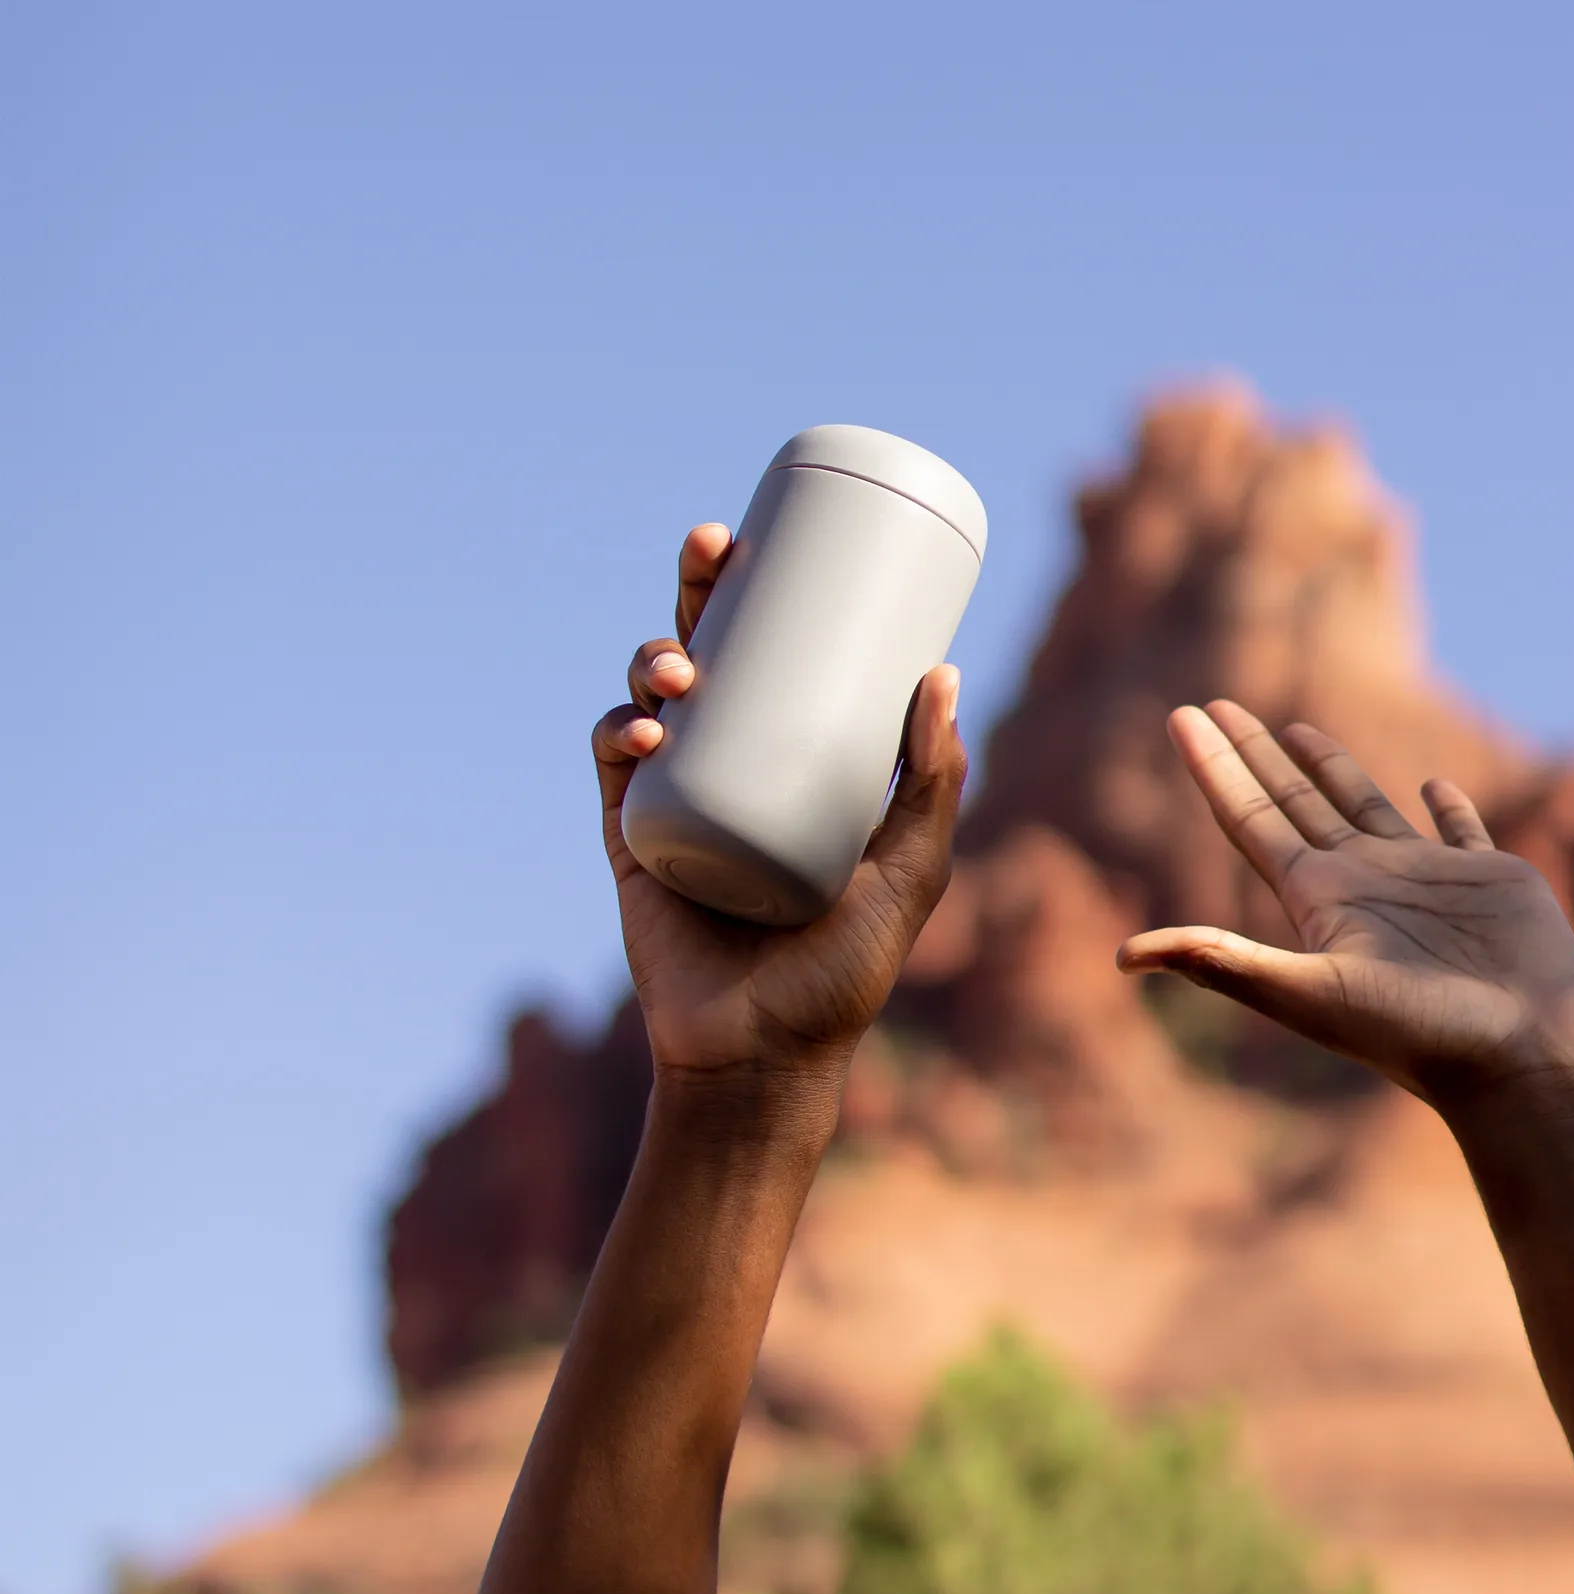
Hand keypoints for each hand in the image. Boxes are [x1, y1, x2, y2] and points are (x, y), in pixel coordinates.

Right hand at [592, 525, 966, 1080]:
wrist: (768, 1058)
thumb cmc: (846, 971)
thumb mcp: (910, 870)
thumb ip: (935, 783)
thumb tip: (943, 672)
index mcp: (791, 756)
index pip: (775, 650)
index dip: (762, 588)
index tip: (771, 535)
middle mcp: (728, 763)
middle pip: (706, 648)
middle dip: (697, 587)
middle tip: (713, 549)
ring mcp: (675, 797)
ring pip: (648, 694)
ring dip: (653, 655)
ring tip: (682, 669)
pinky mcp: (630, 840)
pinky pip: (611, 766)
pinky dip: (615, 732)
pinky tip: (642, 728)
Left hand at [1117, 704, 1573, 1109]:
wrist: (1520, 1068)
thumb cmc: (1418, 1037)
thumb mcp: (1311, 996)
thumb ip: (1225, 965)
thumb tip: (1121, 958)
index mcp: (1318, 901)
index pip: (1250, 820)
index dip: (1213, 768)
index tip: (1179, 714)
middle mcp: (1363, 885)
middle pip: (1294, 803)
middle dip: (1254, 755)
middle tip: (1217, 705)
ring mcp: (1424, 883)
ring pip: (1366, 808)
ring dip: (1330, 770)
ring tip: (1296, 731)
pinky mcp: (1490, 882)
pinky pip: (1460, 830)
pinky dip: (1446, 806)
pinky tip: (1433, 785)